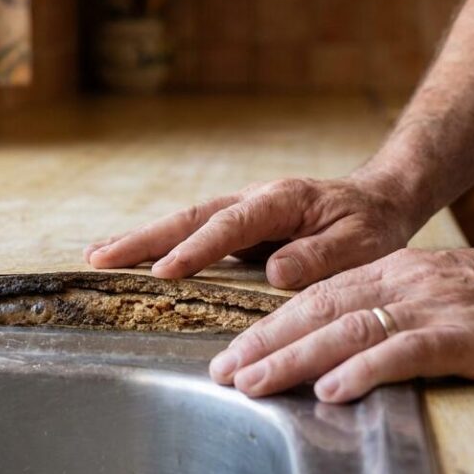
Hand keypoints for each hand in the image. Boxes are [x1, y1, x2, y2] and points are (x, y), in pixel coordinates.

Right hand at [84, 172, 426, 288]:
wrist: (376, 202)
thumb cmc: (371, 225)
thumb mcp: (362, 244)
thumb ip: (320, 257)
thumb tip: (275, 274)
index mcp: (281, 200)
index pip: (230, 225)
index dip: (196, 249)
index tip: (166, 272)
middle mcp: (252, 199)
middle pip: (190, 216)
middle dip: (145, 238)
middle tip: (101, 258)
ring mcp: (240, 211)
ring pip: (183, 222)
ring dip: (141, 239)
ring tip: (97, 257)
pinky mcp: (236, 228)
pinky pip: (191, 235)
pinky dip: (158, 245)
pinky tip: (128, 259)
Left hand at [209, 246, 473, 402]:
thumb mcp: (436, 295)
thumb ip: (391, 312)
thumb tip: (340, 346)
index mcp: (395, 272)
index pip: (317, 297)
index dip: (271, 326)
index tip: (233, 353)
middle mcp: (406, 282)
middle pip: (319, 310)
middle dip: (265, 342)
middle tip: (223, 372)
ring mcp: (434, 306)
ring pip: (349, 329)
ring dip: (295, 358)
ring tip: (254, 382)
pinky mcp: (465, 334)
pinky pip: (405, 352)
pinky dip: (364, 370)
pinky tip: (332, 389)